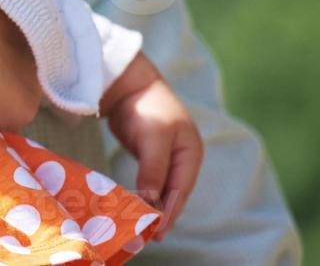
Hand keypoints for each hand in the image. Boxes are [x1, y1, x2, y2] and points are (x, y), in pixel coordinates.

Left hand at [102, 52, 203, 239]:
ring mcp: (167, 157)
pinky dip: (144, 195)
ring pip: (161, 190)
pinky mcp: (150, 156)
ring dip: (153, 208)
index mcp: (191, 152)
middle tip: (147, 238)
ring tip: (141, 229)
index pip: (181, 190)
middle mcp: (183, 157)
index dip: (169, 213)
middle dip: (162, 216)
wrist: (127, 82)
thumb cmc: (145, 105)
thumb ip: (154, 167)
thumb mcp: (153, 135)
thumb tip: (152, 200)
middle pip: (174, 194)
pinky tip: (135, 207)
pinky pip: (150, 182)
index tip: (157, 233)